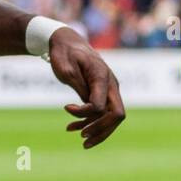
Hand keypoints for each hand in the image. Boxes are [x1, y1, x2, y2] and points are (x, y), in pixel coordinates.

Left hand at [50, 28, 125, 148]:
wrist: (66, 41)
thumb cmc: (64, 53)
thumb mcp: (67, 70)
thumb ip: (80, 88)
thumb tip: (90, 108)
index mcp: (102, 76)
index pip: (102, 106)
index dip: (85, 114)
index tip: (66, 108)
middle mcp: (111, 84)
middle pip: (116, 115)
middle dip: (101, 130)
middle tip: (82, 138)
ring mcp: (109, 89)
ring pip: (112, 117)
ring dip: (96, 129)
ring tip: (77, 137)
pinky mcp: (103, 92)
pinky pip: (103, 112)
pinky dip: (91, 122)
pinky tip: (74, 127)